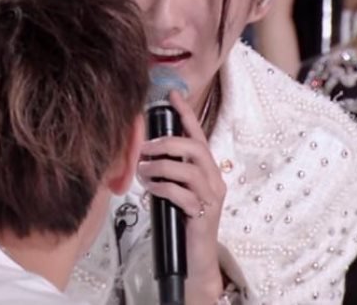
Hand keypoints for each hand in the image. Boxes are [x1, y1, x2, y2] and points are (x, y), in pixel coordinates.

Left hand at [137, 90, 225, 297]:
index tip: (172, 95)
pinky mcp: (203, 216)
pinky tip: (150, 190)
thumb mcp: (174, 191)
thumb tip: (141, 156)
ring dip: (161, 167)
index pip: (198, 137)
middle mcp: (214, 181)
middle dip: (168, 143)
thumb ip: (166, 173)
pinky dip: (163, 188)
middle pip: (197, 149)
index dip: (186, 115)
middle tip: (144, 148)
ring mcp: (211, 199)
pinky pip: (183, 195)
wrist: (195, 262)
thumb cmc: (181, 223)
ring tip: (142, 171)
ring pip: (190, 171)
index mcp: (207, 171)